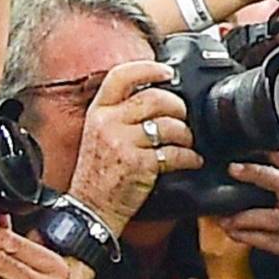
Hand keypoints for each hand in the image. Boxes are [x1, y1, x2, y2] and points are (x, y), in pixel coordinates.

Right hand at [70, 62, 199, 233]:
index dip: (148, 68)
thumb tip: (156, 93)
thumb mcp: (98, 133)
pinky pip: (175, 152)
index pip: (121, 76)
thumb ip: (120, 112)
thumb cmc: (98, 172)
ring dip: (186, 135)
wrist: (88, 209)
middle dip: (178, 107)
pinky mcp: (138, 164)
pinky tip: (190, 160)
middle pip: (156, 98)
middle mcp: (107, 123)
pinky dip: (189, 157)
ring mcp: (122, 143)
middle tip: (183, 117)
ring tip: (186, 143)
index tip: (168, 72)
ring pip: (169, 125)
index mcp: (98, 112)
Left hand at [222, 155, 278, 278]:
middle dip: (258, 173)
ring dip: (246, 214)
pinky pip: (272, 242)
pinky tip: (235, 234)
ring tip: (225, 216)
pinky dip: (250, 236)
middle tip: (234, 168)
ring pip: (277, 214)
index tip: (253, 147)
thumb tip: (265, 201)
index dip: (274, 155)